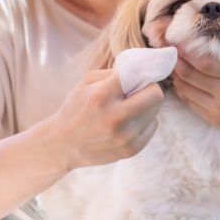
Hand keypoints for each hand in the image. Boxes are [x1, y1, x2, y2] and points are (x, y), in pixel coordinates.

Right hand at [49, 69, 164, 170]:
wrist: (64, 145)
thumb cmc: (76, 109)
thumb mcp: (85, 83)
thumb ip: (113, 73)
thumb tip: (142, 69)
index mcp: (101, 96)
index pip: (138, 75)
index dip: (142, 72)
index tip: (143, 72)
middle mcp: (115, 117)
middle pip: (156, 95)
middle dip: (151, 89)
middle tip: (141, 90)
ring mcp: (125, 137)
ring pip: (156, 111)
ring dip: (147, 105)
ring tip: (130, 107)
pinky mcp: (131, 150)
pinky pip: (152, 126)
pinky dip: (145, 121)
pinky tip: (129, 122)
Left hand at [171, 35, 219, 150]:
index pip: (204, 63)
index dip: (186, 53)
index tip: (177, 42)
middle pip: (190, 77)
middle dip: (176, 63)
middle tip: (169, 51)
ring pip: (187, 91)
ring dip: (177, 77)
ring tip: (173, 64)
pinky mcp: (216, 120)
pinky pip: (191, 104)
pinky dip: (183, 91)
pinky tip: (182, 81)